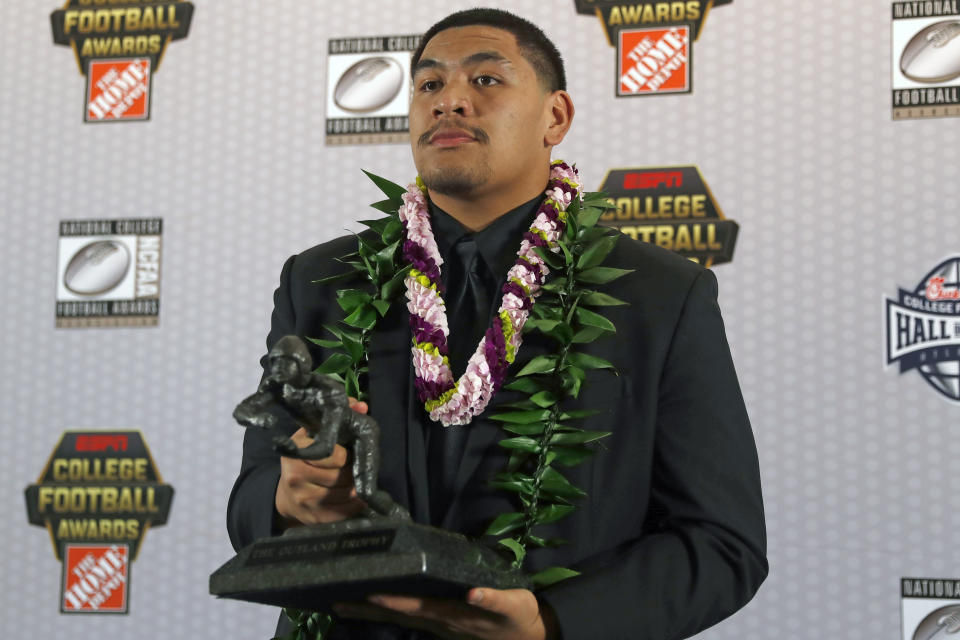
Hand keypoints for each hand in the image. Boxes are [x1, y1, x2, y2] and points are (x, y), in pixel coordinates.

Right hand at [273, 397, 368, 526]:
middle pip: (342, 476)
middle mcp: (296, 478)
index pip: (334, 455)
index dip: (347, 455)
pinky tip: (355, 497)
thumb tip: (361, 406)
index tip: (349, 453)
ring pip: (346, 495)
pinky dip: (355, 505)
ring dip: (356, 488)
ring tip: (355, 480)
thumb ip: (337, 418)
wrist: (286, 494)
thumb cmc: (304, 458)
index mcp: (296, 454)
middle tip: (355, 468)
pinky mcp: (313, 518)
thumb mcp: (313, 434)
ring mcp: (303, 500)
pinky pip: (344, 513)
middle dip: (353, 472)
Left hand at [333, 587, 557, 639]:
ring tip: (346, 605)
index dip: (393, 602)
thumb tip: (473, 593)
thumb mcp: (511, 604)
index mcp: (455, 614)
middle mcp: (443, 621)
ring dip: (375, 612)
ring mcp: (443, 625)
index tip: (369, 595)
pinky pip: (412, 618)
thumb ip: (492, 599)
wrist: (529, 636)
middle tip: (338, 602)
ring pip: (404, 617)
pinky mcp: (447, 624)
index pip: (418, 607)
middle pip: (402, 613)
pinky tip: (376, 608)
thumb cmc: (518, 616)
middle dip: (370, 608)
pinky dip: (392, 612)